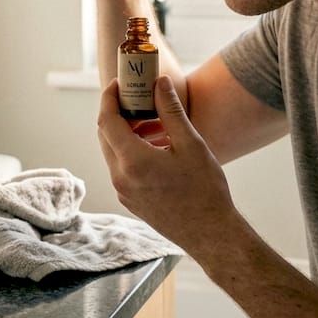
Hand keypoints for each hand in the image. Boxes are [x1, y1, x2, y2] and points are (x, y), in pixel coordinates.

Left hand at [96, 75, 241, 252]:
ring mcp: (123, 192)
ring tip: (158, 125)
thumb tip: (158, 82)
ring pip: (114, 152)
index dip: (109, 98)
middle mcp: (120, 177)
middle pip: (106, 135)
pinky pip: (122, 168)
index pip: (106, 120)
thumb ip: (170, 111)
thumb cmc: (205, 190)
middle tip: (140, 100)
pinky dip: (132, 152)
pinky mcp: (130, 201)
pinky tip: (159, 148)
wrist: (211, 234)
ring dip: (128, 134)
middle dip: (119, 113)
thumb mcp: (190, 144)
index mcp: (132, 161)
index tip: (119, 84)